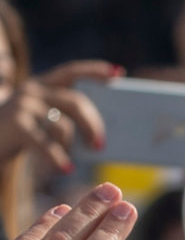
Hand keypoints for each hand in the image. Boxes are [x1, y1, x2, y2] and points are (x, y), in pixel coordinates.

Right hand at [0, 63, 114, 175]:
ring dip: (69, 146)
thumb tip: (97, 130)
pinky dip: (57, 158)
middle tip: (100, 145)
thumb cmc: (10, 135)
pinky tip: (65, 169)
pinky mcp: (16, 125)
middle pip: (75, 102)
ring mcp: (22, 106)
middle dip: (92, 123)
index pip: (71, 71)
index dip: (95, 70)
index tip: (118, 73)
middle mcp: (31, 91)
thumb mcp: (35, 118)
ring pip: (62, 124)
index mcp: (38, 85)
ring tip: (69, 162)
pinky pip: (46, 142)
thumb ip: (58, 114)